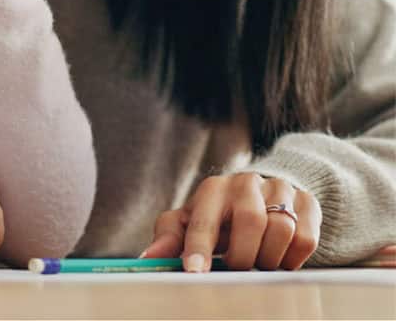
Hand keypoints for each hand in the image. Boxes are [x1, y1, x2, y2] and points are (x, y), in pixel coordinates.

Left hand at [142, 173, 320, 271]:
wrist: (262, 194)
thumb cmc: (218, 215)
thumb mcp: (191, 222)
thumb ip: (170, 239)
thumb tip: (147, 260)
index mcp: (212, 189)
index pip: (204, 219)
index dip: (199, 246)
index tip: (194, 272)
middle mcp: (245, 183)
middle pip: (250, 221)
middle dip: (243, 256)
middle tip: (238, 268)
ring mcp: (279, 189)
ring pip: (281, 229)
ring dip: (268, 258)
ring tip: (258, 261)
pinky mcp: (307, 202)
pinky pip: (306, 237)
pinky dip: (292, 258)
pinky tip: (280, 256)